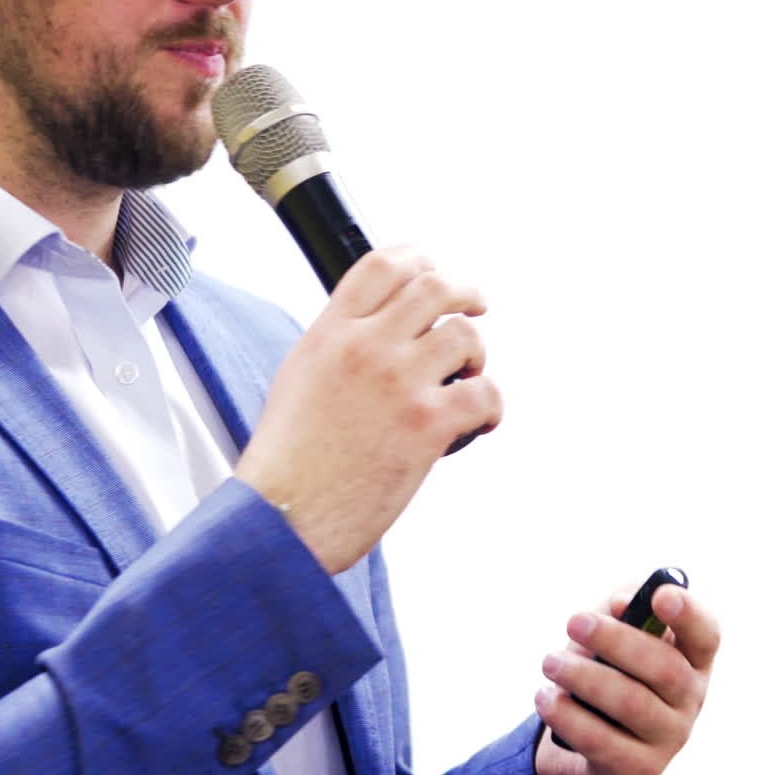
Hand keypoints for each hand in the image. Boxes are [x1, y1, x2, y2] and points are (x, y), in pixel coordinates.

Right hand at [236, 245, 501, 573]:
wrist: (282, 516)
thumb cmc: (288, 461)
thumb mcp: (299, 378)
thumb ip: (337, 344)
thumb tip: (374, 329)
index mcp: (331, 333)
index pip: (382, 265)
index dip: (416, 258)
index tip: (432, 268)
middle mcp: (366, 347)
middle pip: (435, 286)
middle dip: (465, 291)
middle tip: (475, 304)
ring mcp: (398, 382)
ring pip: (466, 335)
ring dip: (477, 354)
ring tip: (468, 376)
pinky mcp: (426, 424)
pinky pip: (485, 393)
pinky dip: (492, 406)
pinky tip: (480, 420)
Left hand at [532, 584, 719, 774]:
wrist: (583, 743)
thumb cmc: (605, 670)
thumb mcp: (611, 632)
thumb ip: (620, 608)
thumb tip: (622, 604)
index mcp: (690, 658)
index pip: (705, 633)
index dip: (689, 613)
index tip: (661, 595)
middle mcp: (689, 699)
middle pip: (665, 668)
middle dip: (615, 639)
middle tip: (572, 622)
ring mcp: (669, 738)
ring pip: (632, 703)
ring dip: (584, 677)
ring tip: (550, 662)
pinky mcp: (639, 770)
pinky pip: (602, 742)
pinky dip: (568, 716)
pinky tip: (545, 698)